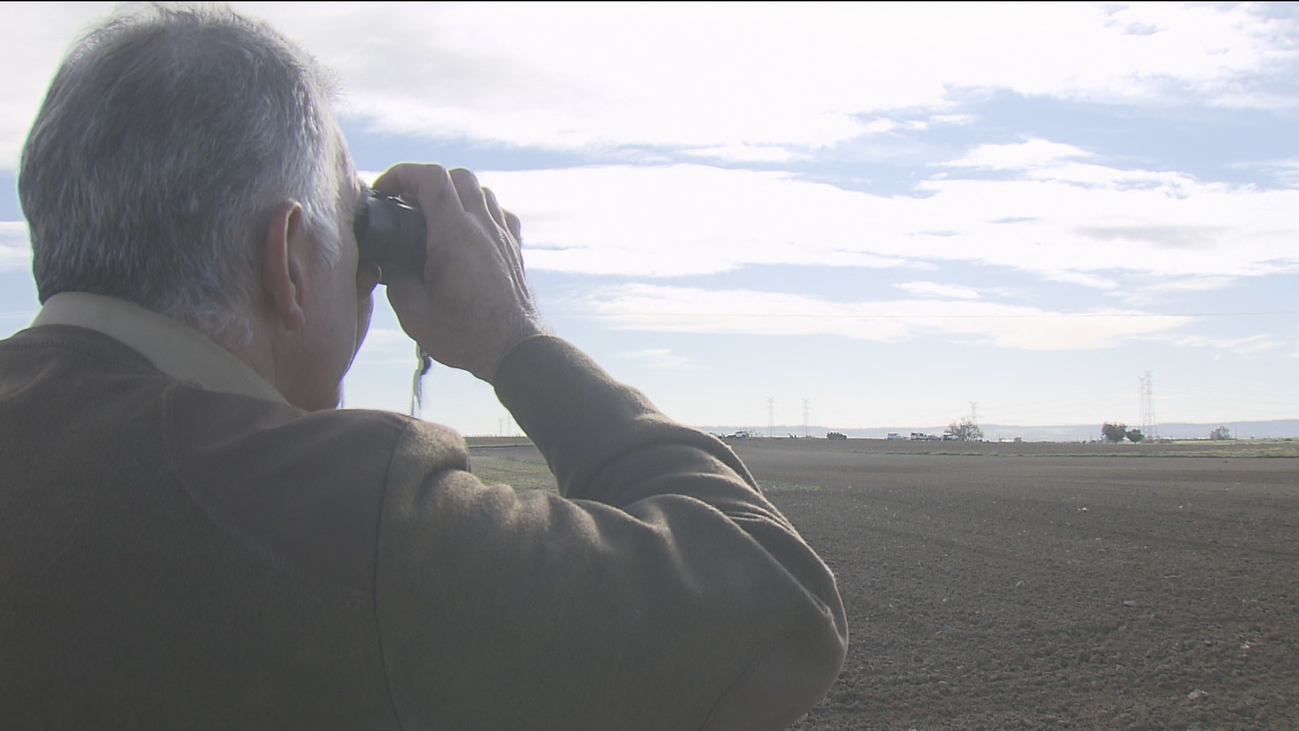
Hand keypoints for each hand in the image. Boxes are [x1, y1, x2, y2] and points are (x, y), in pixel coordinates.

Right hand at [372, 164, 543, 383]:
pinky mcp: (514, 248)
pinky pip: (498, 212)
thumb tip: (389, 263)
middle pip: (456, 176)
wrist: (514, 350)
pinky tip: (467, 230)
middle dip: (424, 181)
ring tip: (433, 216)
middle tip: (405, 203)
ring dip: (453, 193)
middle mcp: (482, 227)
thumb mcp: (414, 314)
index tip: (384, 190)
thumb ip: (395, 281)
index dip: (401, 174)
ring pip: (480, 190)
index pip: (430, 178)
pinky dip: (479, 209)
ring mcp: (503, 235)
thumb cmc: (466, 336)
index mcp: (455, 235)